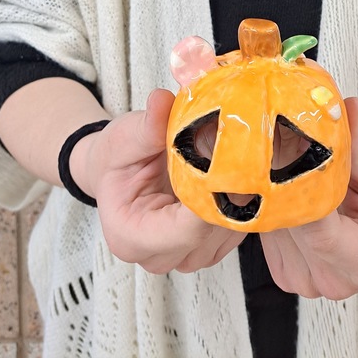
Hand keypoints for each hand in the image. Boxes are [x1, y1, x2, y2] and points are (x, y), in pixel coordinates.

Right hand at [73, 88, 245, 273]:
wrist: (116, 171)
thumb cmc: (117, 159)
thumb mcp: (125, 136)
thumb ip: (147, 125)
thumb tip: (162, 100)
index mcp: (130, 236)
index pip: (184, 230)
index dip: (212, 198)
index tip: (229, 161)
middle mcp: (158, 256)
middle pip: (209, 235)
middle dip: (228, 192)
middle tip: (239, 150)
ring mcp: (185, 256)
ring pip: (228, 235)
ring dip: (238, 196)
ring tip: (235, 158)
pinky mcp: (207, 248)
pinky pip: (236, 231)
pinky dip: (241, 203)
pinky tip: (236, 174)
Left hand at [260, 97, 357, 299]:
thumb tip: (348, 106)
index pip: (322, 234)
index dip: (301, 196)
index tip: (289, 156)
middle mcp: (334, 281)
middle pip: (293, 228)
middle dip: (282, 182)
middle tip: (274, 139)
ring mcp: (305, 282)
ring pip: (274, 229)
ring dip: (272, 191)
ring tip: (281, 159)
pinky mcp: (284, 273)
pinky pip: (267, 233)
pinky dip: (271, 204)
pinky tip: (280, 184)